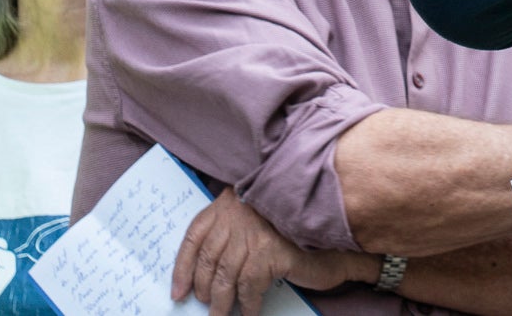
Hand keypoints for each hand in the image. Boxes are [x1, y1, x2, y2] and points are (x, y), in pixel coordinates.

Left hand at [174, 189, 374, 315]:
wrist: (333, 230)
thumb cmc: (290, 230)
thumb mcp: (254, 222)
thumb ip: (230, 234)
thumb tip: (199, 274)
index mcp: (228, 206)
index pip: (194, 237)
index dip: (182, 268)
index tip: (178, 293)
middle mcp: (238, 217)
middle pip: (209, 260)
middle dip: (204, 289)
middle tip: (206, 307)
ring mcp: (255, 234)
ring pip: (226, 277)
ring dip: (222, 302)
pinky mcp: (271, 252)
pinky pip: (250, 286)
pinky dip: (247, 303)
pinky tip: (249, 312)